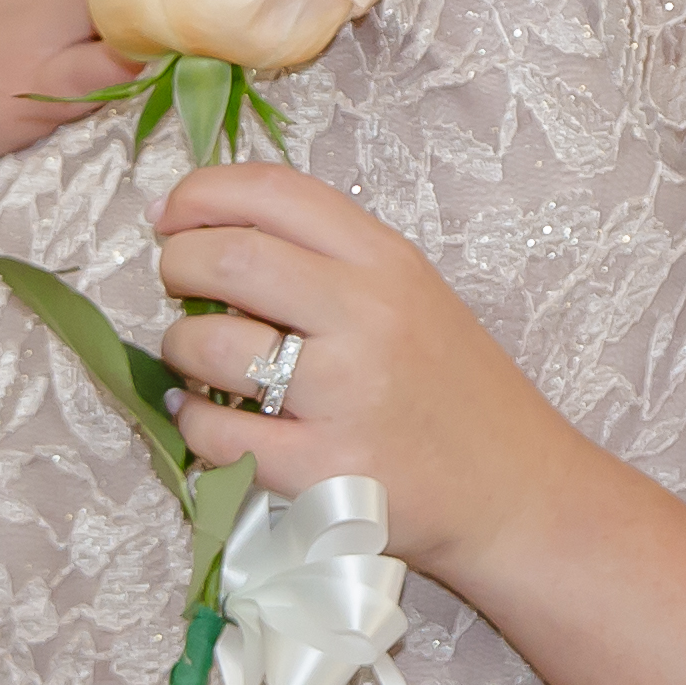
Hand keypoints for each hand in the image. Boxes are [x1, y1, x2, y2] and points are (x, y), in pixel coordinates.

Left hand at [151, 164, 583, 578]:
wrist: (516, 491)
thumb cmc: (457, 391)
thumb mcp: (413, 296)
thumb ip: (331, 262)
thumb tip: (212, 234)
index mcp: (388, 262)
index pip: (275, 193)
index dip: (203, 192)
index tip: (169, 214)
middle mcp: (367, 316)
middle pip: (230, 256)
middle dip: (177, 264)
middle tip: (176, 284)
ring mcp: (345, 394)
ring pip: (210, 346)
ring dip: (180, 349)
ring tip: (198, 362)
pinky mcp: (323, 470)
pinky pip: (217, 435)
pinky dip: (195, 423)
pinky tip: (210, 419)